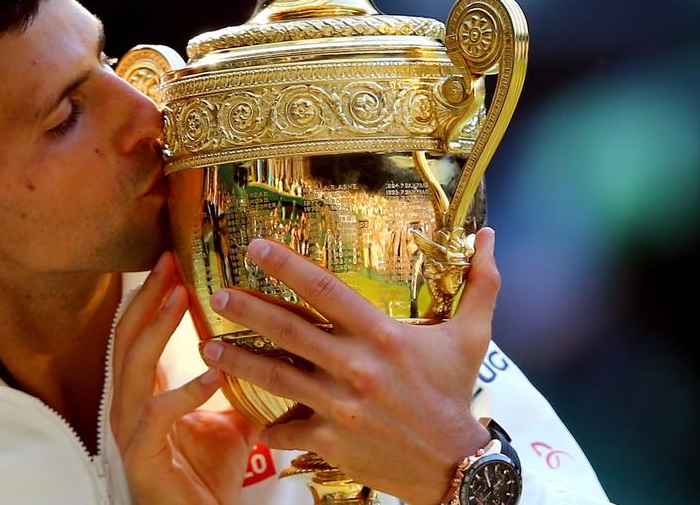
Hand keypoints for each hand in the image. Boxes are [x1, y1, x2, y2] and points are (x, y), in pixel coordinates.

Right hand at [111, 251, 259, 504]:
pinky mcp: (143, 458)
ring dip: (156, 329)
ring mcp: (131, 431)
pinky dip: (184, 391)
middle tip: (170, 263)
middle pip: (126, 339)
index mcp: (144, 393)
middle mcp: (129, 406)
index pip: (137, 332)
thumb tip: (280, 350)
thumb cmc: (208, 477)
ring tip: (179, 297)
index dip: (151, 295)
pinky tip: (212, 373)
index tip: (173, 260)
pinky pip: (158, 416)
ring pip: (133, 368)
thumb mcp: (232, 421)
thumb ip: (242, 385)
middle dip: (148, 298)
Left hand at [201, 227, 502, 503]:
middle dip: (247, 309)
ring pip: (276, 377)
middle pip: (288, 329)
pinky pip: (287, 429)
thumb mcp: (473, 336)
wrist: (455, 466)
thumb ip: (480, 284)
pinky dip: (269, 426)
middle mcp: (356, 366)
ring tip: (208, 347)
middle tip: (217, 294)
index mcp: (382, 335)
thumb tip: (491, 234)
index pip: (325, 289)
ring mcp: (340, 405)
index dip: (287, 265)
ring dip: (238, 360)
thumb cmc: (456, 394)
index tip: (255, 246)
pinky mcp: (330, 440)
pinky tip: (251, 418)